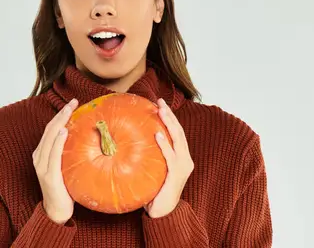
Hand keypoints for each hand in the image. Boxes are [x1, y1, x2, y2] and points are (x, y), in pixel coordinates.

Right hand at [32, 98, 78, 224]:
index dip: (60, 114)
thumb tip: (89, 139)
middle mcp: (39, 156)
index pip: (51, 129)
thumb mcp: (66, 167)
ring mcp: (42, 165)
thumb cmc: (64, 188)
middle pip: (49, 129)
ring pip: (49, 138)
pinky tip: (63, 131)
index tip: (73, 103)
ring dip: (59, 122)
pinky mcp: (48, 175)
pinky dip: (57, 141)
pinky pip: (53, 154)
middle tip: (73, 102)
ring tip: (69, 110)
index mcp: (42, 153)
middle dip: (61, 114)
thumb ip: (70, 153)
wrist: (56, 211)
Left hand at [143, 98, 194, 217]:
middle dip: (170, 115)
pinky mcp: (176, 176)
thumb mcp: (152, 168)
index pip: (176, 133)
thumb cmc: (154, 190)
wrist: (162, 212)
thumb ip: (148, 155)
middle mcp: (185, 160)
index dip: (169, 117)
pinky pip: (171, 157)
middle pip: (179, 132)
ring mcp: (183, 167)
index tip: (159, 104)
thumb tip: (128, 139)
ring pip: (178, 140)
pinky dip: (165, 145)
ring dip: (169, 124)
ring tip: (161, 111)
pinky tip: (158, 135)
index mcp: (181, 157)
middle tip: (159, 101)